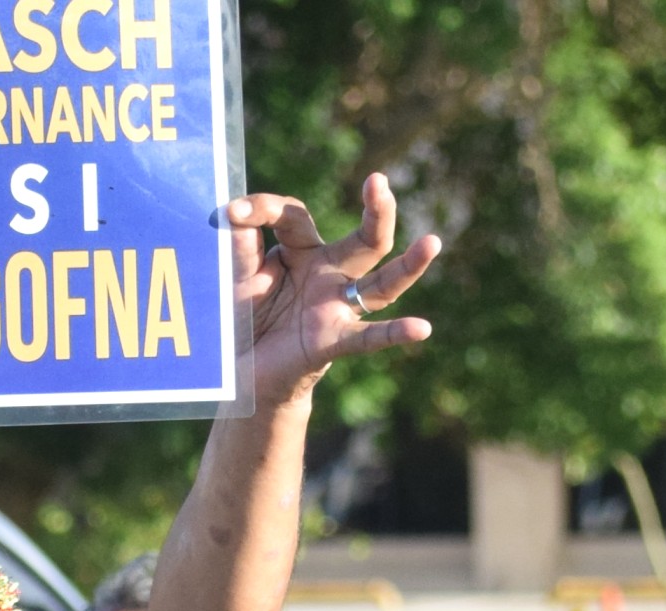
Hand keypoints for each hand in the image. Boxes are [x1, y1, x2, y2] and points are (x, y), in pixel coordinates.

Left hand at [228, 174, 437, 408]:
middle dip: (376, 210)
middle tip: (379, 181)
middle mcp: (330, 274)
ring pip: (382, 284)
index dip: (265, 209)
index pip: (295, 215)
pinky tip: (422, 329)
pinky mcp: (333, 341)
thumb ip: (239, 245)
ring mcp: (337, 308)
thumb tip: (234, 212)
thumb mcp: (237, 276)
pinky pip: (369, 336)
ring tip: (432, 243)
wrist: (239, 373)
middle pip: (365, 239)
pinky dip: (395, 333)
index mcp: (303, 251)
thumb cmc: (244, 318)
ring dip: (408, 266)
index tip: (233, 213)